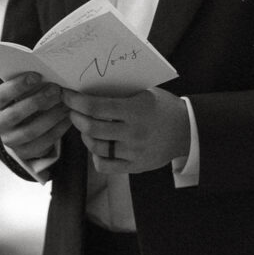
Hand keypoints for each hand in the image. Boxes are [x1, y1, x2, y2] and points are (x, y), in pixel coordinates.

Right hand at [0, 73, 71, 162]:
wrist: (24, 126)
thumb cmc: (27, 99)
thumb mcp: (24, 90)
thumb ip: (30, 83)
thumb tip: (50, 71)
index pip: (2, 95)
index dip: (18, 85)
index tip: (37, 76)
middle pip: (15, 114)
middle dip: (38, 101)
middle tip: (56, 90)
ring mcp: (10, 140)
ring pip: (30, 131)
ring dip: (51, 116)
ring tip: (66, 104)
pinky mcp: (25, 152)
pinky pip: (43, 143)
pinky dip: (57, 129)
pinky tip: (68, 118)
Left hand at [61, 87, 189, 174]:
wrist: (188, 131)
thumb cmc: (163, 107)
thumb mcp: (144, 93)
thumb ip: (119, 93)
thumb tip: (86, 88)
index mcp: (136, 110)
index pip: (96, 107)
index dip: (76, 101)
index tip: (66, 95)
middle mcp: (135, 133)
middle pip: (92, 128)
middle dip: (75, 117)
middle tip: (71, 110)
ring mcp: (135, 152)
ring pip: (96, 147)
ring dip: (84, 136)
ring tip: (84, 126)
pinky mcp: (136, 167)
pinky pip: (105, 166)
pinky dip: (95, 156)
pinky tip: (95, 146)